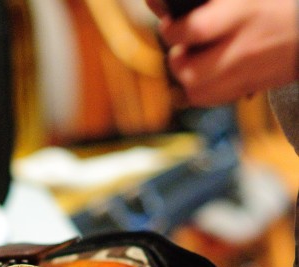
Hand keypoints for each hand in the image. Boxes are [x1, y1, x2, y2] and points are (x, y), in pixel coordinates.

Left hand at [150, 0, 298, 104]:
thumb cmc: (271, 4)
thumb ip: (203, 1)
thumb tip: (153, 2)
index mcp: (242, 12)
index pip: (196, 29)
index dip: (174, 30)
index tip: (170, 25)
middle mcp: (242, 47)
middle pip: (190, 72)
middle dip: (177, 61)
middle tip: (181, 47)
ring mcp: (245, 72)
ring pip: (196, 92)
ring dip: (186, 77)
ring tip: (192, 61)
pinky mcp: (247, 89)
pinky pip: (211, 100)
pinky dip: (200, 90)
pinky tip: (206, 74)